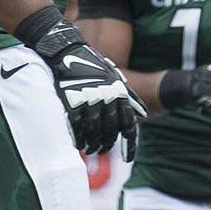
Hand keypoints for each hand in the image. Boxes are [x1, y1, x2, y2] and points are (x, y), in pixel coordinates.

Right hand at [33, 18, 146, 159]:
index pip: (128, 125)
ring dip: (92, 145)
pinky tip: (77, 143)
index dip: (129, 144)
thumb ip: (130, 97)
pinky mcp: (71, 101)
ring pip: (94, 132)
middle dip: (107, 145)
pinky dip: (77, 138)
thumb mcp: (117, 79)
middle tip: (102, 150)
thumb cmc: (94, 66)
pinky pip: (76, 127)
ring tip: (90, 149)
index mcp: (119, 94)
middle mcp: (107, 99)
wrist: (68, 51)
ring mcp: (89, 100)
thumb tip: (142, 114)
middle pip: (110, 132)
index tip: (130, 158)